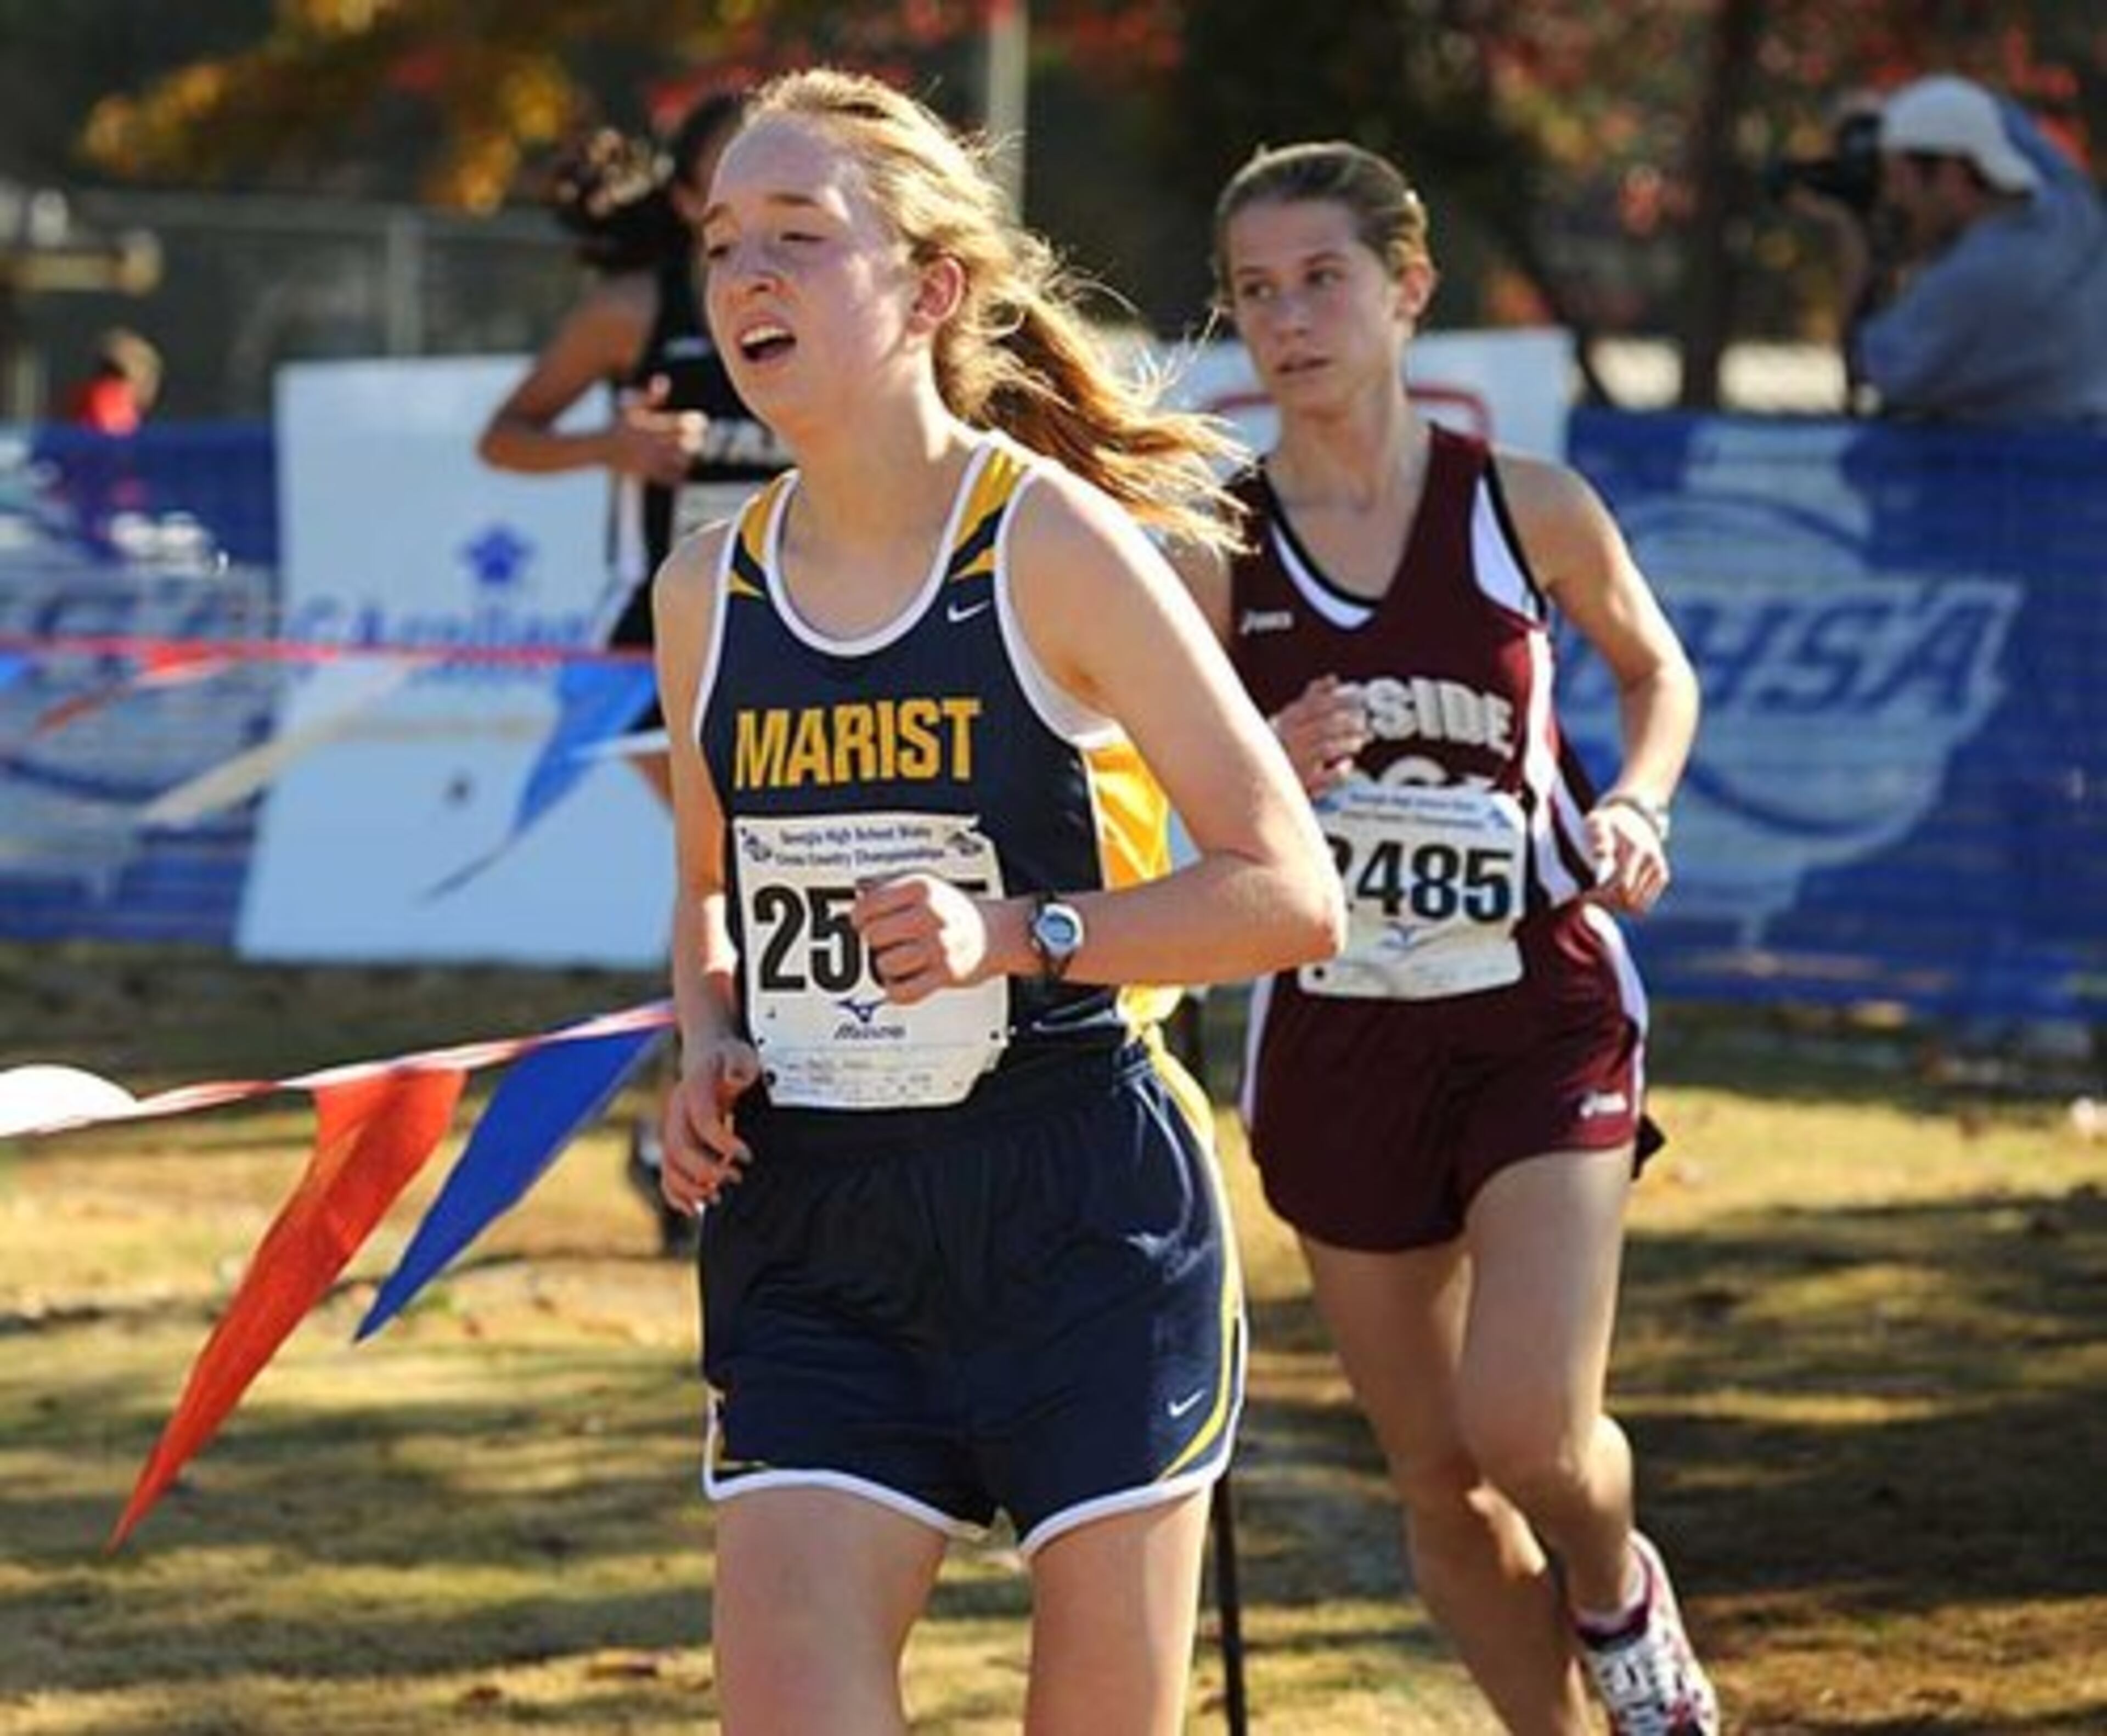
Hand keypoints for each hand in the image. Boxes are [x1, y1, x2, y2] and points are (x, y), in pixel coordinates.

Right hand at [611, 374, 705, 485]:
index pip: (681, 424)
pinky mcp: (648, 473)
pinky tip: (681, 472)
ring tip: (689, 456)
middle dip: (695, 442)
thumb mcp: (633, 408)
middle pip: (685, 444)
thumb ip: (651, 396)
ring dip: (688, 459)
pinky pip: (670, 477)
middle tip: (698, 441)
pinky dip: (678, 476)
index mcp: (652, 425)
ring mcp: (651, 458)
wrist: (601, 449)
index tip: (700, 423)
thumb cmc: (619, 426)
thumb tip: (664, 380)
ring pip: (680, 462)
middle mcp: (653, 442)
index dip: (695, 424)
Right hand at [659, 1036, 760, 1212]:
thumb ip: (740, 1064)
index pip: (702, 1121)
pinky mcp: (674, 1144)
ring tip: (715, 1197)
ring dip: (690, 1186)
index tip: (746, 1156)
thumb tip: (736, 1076)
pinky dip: (676, 1194)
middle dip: (706, 1169)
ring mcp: (672, 1129)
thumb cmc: (727, 1058)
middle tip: (735, 1178)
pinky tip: (693, 1208)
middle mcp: (676, 1112)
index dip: (723, 1141)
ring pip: (669, 1165)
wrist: (707, 1057)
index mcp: (692, 1090)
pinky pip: (667, 1173)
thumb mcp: (739, 1054)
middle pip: (680, 1148)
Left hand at [852, 874, 994, 1004]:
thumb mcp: (924, 882)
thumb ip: (888, 882)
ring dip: (886, 965)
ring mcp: (938, 946)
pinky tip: (902, 979)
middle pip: (874, 935)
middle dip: (876, 940)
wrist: (998, 932)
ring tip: (898, 958)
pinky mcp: (945, 975)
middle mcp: (929, 915)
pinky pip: (903, 992)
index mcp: (920, 888)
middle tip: (887, 939)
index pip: (868, 905)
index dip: (858, 916)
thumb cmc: (956, 909)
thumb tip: (859, 888)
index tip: (862, 921)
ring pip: (885, 964)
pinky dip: (896, 990)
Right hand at [1270, 675, 1369, 796]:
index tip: (1359, 699)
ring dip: (1347, 743)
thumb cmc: (1284, 743)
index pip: (1316, 705)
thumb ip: (1312, 697)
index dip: (1341, 700)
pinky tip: (1348, 764)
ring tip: (1360, 741)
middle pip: (1325, 726)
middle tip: (1364, 723)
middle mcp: (1290, 740)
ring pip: (1327, 749)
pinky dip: (1340, 771)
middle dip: (1349, 724)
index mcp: (1287, 721)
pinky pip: (1326, 777)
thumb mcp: (1293, 717)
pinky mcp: (1303, 784)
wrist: (1262, 778)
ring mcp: (1295, 762)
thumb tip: (1333, 678)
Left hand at [1585, 798, 1670, 915]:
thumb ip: (1598, 834)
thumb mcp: (1599, 821)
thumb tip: (1601, 853)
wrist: (1632, 816)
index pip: (1621, 885)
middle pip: (1629, 898)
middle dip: (1608, 902)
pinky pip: (1645, 904)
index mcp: (1637, 849)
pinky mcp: (1662, 875)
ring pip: (1638, 906)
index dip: (1602, 894)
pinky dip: (1630, 906)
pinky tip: (1615, 899)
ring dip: (1618, 906)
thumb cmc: (1608, 822)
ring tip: (1600, 897)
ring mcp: (1659, 868)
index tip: (1585, 895)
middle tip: (1590, 898)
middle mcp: (1652, 859)